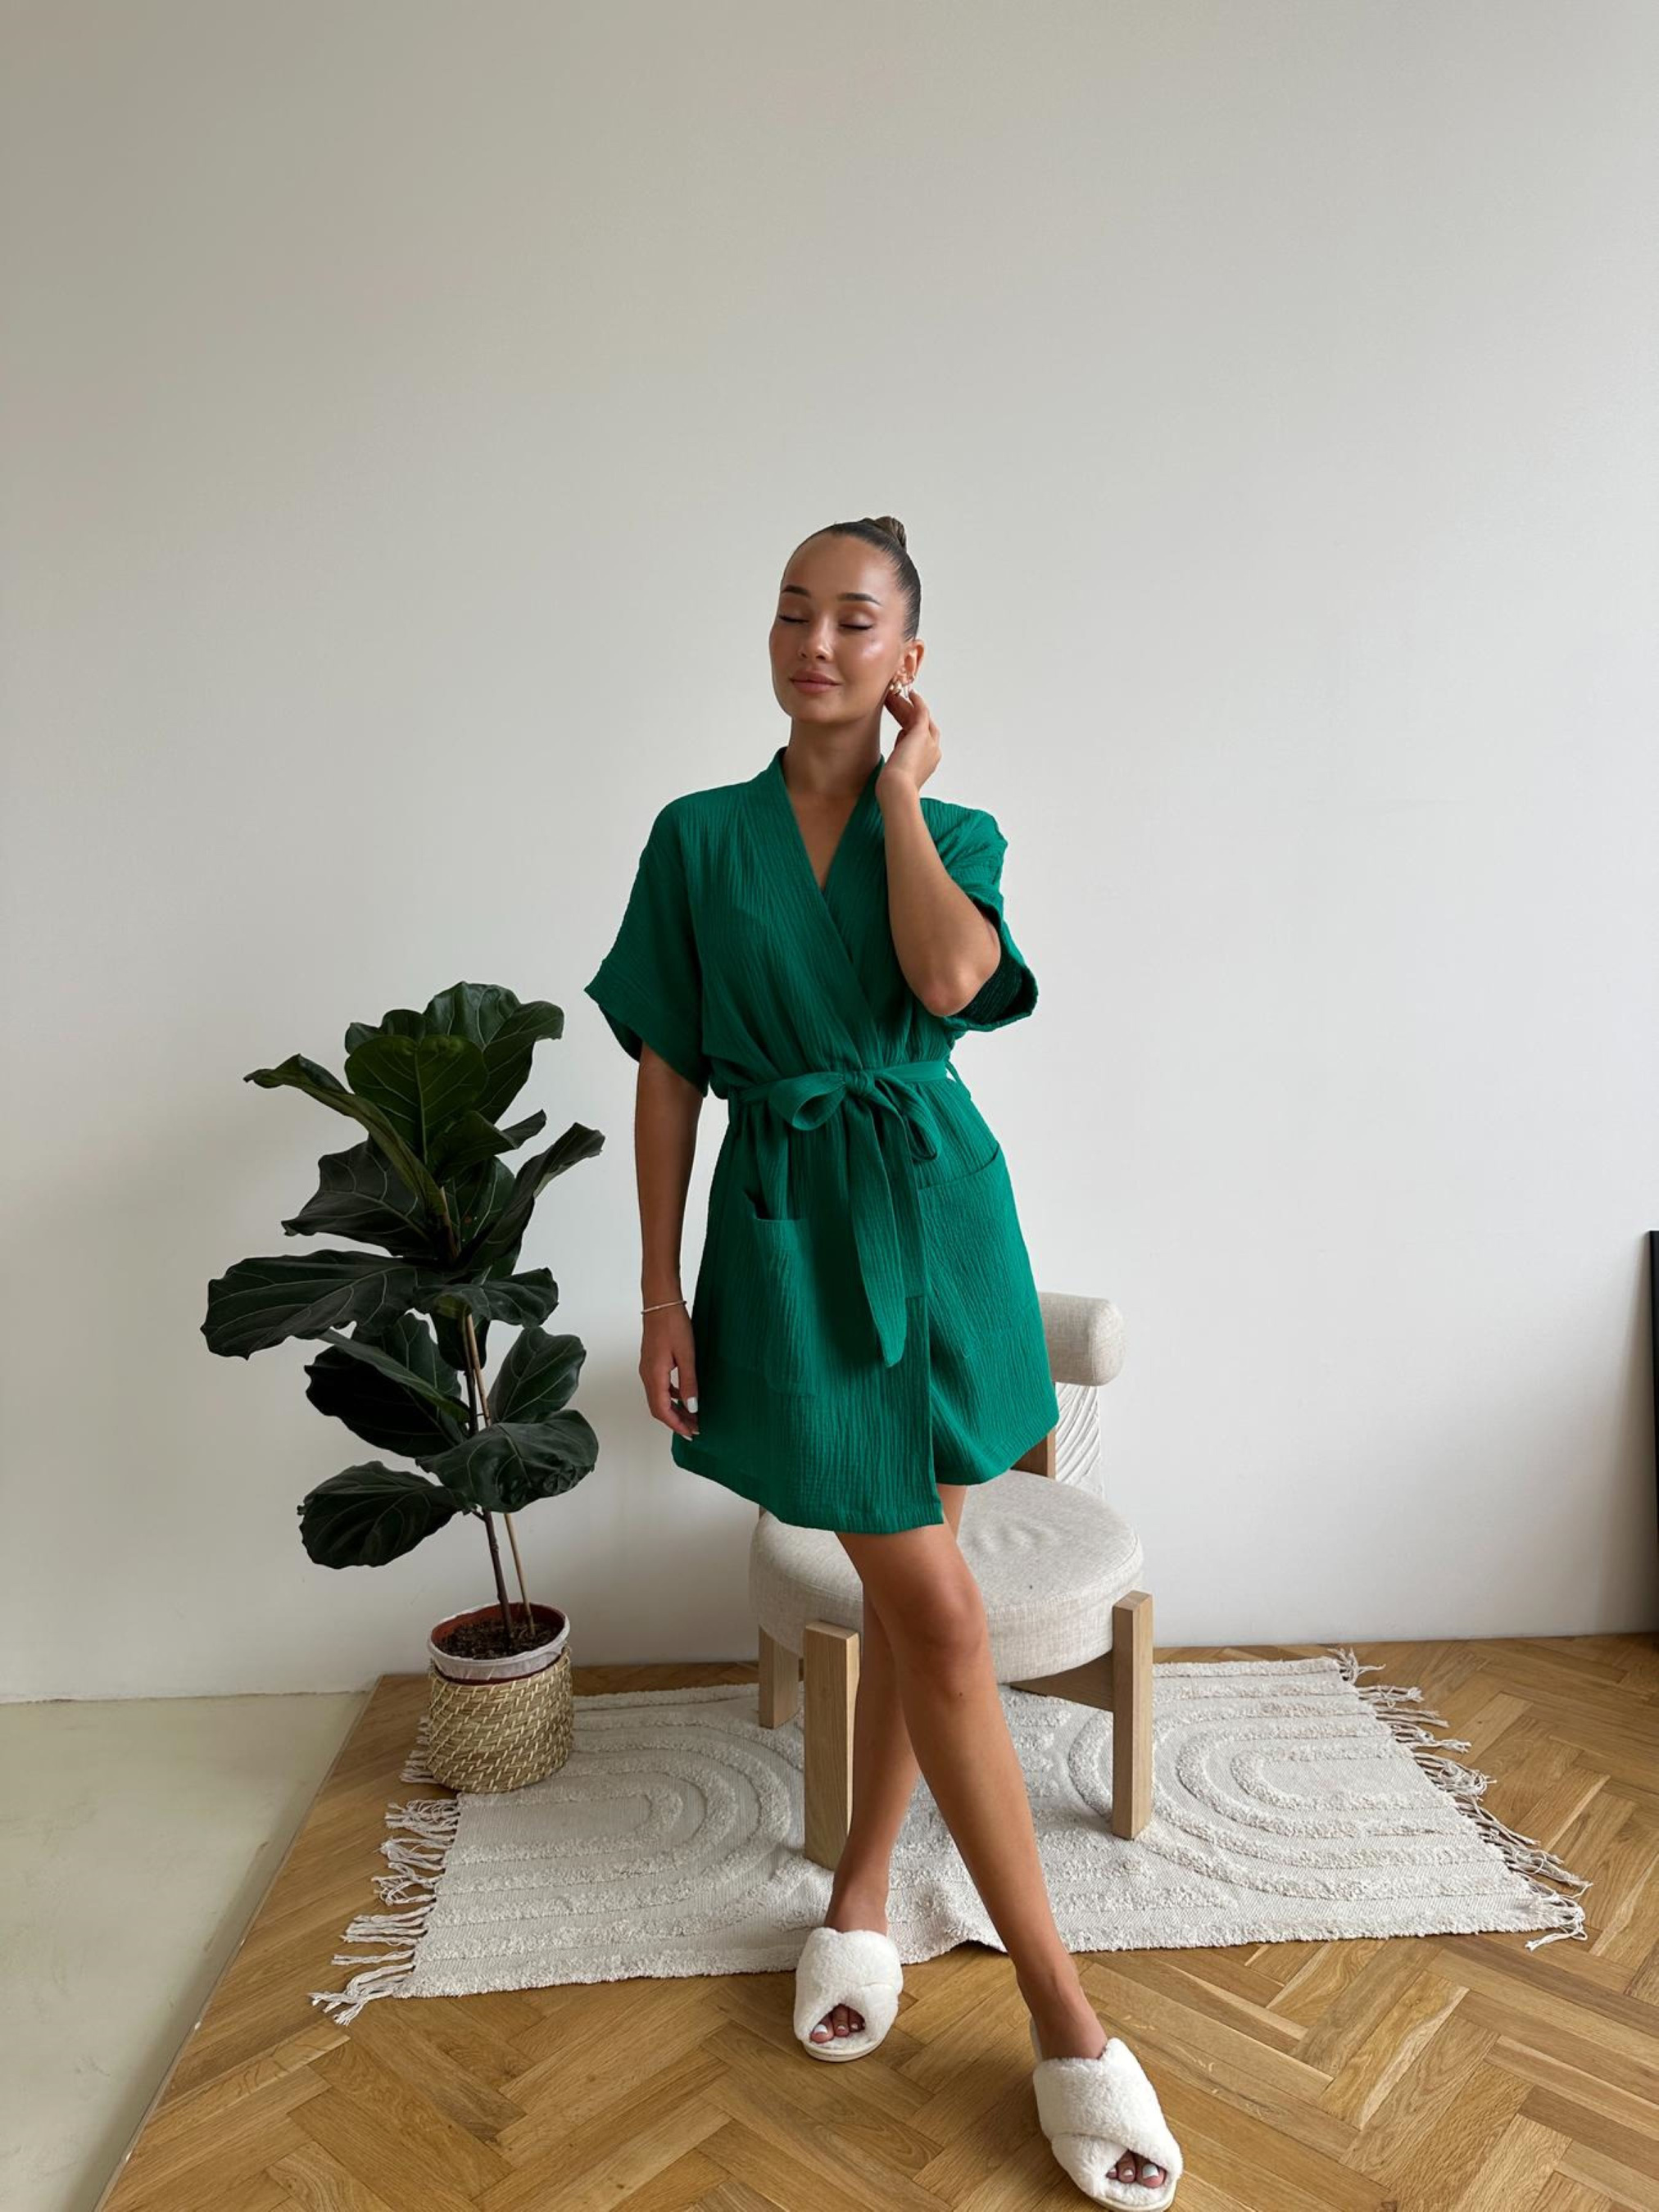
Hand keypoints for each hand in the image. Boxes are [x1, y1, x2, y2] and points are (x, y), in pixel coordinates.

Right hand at [641, 1305, 698, 1437]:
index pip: (662, 1410)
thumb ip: (689, 1382)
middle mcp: (647, 1375)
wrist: (660, 1302)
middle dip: (675, 1421)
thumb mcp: (686, 1355)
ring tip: (692, 1415)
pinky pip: (659, 1386)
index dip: (677, 1425)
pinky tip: (684, 1394)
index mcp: (654, 1375)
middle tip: (694, 1428)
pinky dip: (671, 1396)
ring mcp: (647, 1368)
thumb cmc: (673, 1324)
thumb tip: (692, 1407)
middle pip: (658, 1408)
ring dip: (674, 1409)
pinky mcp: (651, 1362)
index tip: (691, 1433)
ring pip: (658, 1398)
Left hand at [883, 679, 939, 794]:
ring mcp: (931, 743)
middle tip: (894, 702)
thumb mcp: (897, 770)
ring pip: (920, 718)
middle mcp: (934, 751)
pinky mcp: (923, 734)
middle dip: (907, 714)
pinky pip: (922, 712)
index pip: (919, 740)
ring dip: (907, 706)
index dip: (909, 728)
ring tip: (893, 695)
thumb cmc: (892, 786)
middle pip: (922, 726)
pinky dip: (917, 702)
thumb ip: (901, 756)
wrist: (897, 789)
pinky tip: (911, 693)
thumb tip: (899, 743)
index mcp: (928, 762)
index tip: (899, 721)